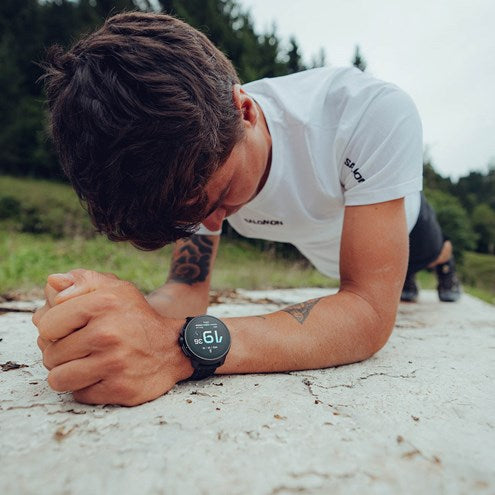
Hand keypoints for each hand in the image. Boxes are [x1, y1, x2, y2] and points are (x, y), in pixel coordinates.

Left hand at [32, 269, 191, 405]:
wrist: (174, 348)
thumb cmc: (136, 317)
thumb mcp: (116, 289)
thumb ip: (81, 281)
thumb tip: (51, 282)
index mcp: (103, 303)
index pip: (46, 325)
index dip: (56, 329)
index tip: (73, 329)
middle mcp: (107, 333)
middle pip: (50, 354)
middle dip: (62, 353)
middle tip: (85, 347)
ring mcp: (113, 363)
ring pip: (58, 379)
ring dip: (70, 373)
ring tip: (88, 363)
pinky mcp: (119, 389)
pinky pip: (79, 395)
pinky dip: (87, 388)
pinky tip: (104, 375)